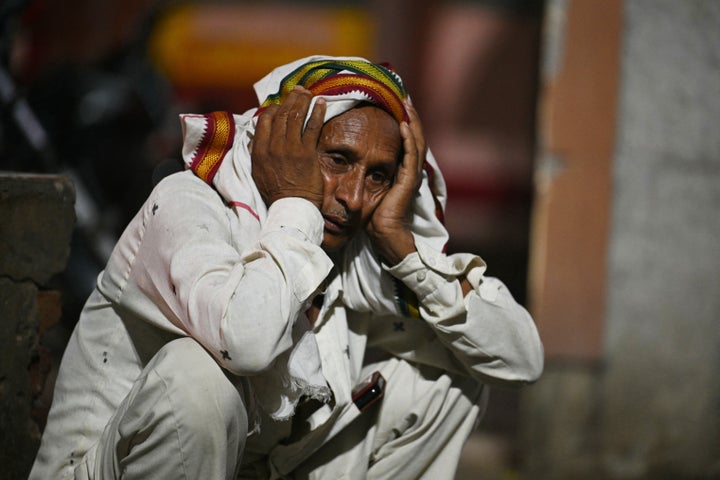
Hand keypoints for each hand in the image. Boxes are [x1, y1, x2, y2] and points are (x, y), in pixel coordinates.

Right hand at [251, 87, 326, 207]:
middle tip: (299, 91)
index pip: (265, 120)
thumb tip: (255, 140)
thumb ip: (257, 154)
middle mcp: (273, 146)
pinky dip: (317, 112)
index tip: (281, 106)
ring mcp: (290, 148)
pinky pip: (313, 126)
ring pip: (296, 116)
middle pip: (281, 114)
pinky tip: (322, 103)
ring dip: (303, 101)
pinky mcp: (307, 153)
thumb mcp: (258, 173)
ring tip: (309, 93)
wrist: (291, 208)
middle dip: (291, 99)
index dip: (274, 109)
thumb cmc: (276, 193)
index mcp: (259, 150)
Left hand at [366, 99, 425, 264]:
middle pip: (414, 136)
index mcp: (401, 171)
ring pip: (416, 142)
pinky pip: (411, 156)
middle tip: (404, 95)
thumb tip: (347, 160)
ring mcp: (411, 176)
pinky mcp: (409, 182)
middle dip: (411, 116)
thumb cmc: (374, 217)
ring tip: (406, 103)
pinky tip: (403, 125)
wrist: (384, 235)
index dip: (403, 121)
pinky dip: (408, 139)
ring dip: (412, 121)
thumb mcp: (369, 189)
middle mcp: (409, 170)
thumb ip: (365, 173)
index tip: (396, 104)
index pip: (405, 141)